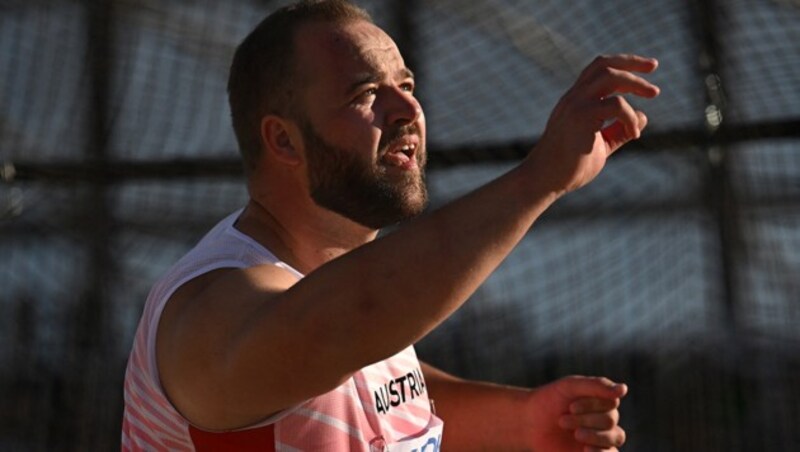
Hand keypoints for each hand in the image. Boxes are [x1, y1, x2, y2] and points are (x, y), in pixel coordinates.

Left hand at [525, 375, 627, 451]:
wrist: (528, 422)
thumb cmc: (549, 400)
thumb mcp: (569, 386)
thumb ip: (595, 385)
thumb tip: (624, 389)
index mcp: (602, 401)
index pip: (611, 404)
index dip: (592, 406)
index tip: (570, 407)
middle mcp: (605, 419)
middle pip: (611, 422)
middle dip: (586, 420)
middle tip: (562, 421)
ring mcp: (601, 438)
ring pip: (615, 438)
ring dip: (595, 436)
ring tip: (576, 435)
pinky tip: (586, 450)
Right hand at [527, 54, 659, 195]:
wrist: (544, 180)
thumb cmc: (569, 167)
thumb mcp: (601, 145)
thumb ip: (619, 131)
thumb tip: (644, 117)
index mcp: (575, 100)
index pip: (599, 69)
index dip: (624, 63)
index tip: (648, 69)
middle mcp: (574, 98)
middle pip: (604, 64)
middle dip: (633, 64)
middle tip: (654, 72)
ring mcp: (575, 105)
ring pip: (609, 76)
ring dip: (635, 82)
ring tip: (653, 94)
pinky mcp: (581, 118)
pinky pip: (615, 104)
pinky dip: (631, 116)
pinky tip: (634, 133)